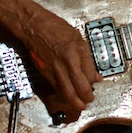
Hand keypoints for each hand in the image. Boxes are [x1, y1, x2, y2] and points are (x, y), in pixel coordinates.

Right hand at [21, 7, 101, 122]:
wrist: (35, 26)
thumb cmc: (55, 27)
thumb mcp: (77, 37)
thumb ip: (86, 56)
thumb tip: (94, 73)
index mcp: (78, 50)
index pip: (90, 74)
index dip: (95, 81)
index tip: (96, 83)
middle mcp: (68, 61)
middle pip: (80, 86)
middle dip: (87, 97)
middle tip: (90, 100)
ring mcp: (56, 68)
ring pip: (67, 92)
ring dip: (75, 101)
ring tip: (81, 105)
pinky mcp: (46, 72)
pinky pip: (57, 87)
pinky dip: (64, 94)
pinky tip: (68, 97)